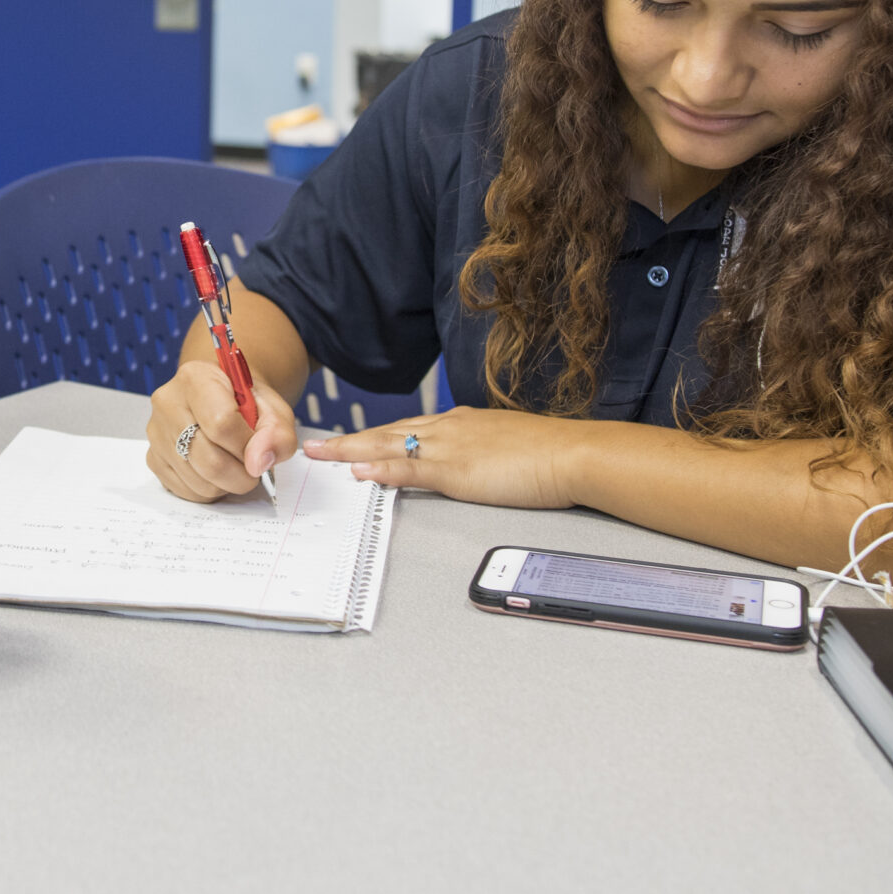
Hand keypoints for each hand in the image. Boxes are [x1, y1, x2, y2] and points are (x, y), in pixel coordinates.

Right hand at [146, 359, 298, 502]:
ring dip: (227, 485)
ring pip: (199, 482)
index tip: (261, 451)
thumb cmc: (246, 402)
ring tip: (234, 465)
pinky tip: (217, 472)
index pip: (222, 423)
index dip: (249, 447)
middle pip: (209, 460)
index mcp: (196, 378)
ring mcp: (156, 432)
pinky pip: (186, 491)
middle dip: (242, 475)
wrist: (222, 398)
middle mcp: (167, 403)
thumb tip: (258, 463)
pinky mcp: (153, 458)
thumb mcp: (274, 409)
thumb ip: (277, 433)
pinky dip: (210, 490)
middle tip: (254, 469)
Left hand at [301, 406, 582, 509]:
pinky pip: (410, 469)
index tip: (353, 440)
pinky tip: (358, 470)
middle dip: (350, 439)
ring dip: (351, 450)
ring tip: (320, 455)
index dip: (376, 435)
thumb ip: (484, 448)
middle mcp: (449, 429)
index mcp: (461, 423)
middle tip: (317, 446)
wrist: (574, 452)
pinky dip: (381, 468)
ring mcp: (450, 448)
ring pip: (389, 445)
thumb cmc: (552, 452)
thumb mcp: (509, 443)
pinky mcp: (457, 470)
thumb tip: (474, 457)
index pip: (408, 427)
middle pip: (388, 432)